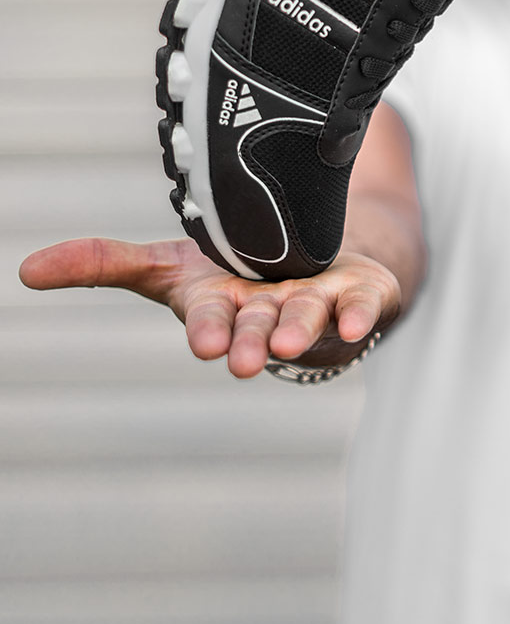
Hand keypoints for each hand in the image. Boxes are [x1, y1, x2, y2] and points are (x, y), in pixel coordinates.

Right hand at [19, 237, 403, 377]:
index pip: (212, 319)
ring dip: (300, 331)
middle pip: (258, 326)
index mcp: (224, 306)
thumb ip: (106, 264)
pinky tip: (355, 324)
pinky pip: (362, 308)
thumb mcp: (171, 263)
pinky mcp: (360, 297)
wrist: (316, 268)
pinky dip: (358, 316)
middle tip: (246, 360)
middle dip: (251, 342)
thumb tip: (25, 270)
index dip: (209, 329)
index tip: (206, 345)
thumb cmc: (236, 273)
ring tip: (292, 342)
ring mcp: (317, 306)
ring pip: (308, 319)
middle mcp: (269, 313)